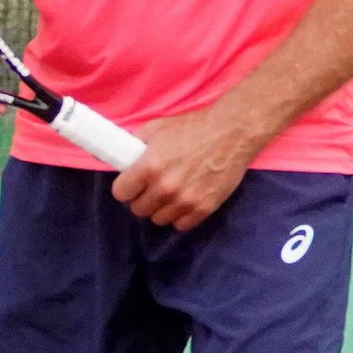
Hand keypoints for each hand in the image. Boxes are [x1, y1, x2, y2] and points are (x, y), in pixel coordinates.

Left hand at [111, 105, 258, 229]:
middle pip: (138, 209)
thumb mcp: (157, 128)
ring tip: (170, 194)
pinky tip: (184, 200)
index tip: (132, 183)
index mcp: (149, 167)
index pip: (120, 193)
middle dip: (142, 198)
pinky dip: (180, 215)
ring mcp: (185, 201)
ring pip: (158, 219)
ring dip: (161, 208)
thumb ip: (136, 145)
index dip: (125, 187)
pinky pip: (181, 224)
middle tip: (152, 187)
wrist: (231, 133)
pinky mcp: (204, 208)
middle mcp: (165, 188)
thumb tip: (122, 158)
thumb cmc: (193, 127)